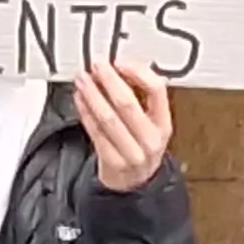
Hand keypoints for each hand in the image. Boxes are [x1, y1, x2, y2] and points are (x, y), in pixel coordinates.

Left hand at [73, 59, 175, 191]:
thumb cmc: (142, 146)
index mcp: (164, 124)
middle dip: (109, 81)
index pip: (156, 91)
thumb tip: (121, 68)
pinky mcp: (112, 161)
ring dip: (92, 95)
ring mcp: (132, 152)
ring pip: (108, 118)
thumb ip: (142, 98)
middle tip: (96, 66)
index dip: (137, 72)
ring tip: (83, 80)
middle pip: (128, 104)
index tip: (120, 62)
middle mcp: (150, 139)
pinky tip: (80, 99)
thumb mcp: (153, 124)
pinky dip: (85, 113)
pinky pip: (95, 132)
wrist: (136, 182)